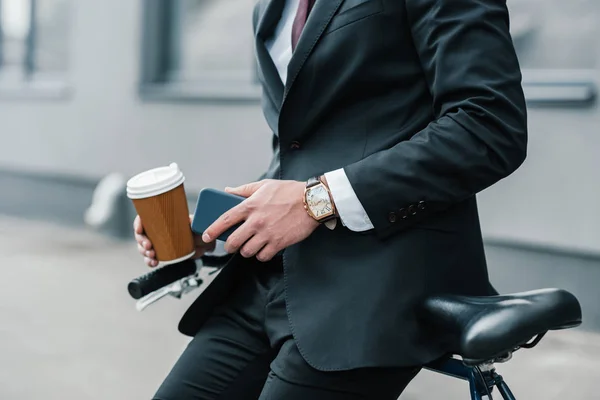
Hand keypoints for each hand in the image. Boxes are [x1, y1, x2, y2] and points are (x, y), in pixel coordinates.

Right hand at [133, 215, 215, 266]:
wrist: (203, 243)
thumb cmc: (197, 230)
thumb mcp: (196, 225)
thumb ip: (193, 224)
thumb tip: (190, 223)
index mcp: (162, 219)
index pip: (145, 217)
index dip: (138, 223)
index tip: (139, 230)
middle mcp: (157, 229)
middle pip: (141, 233)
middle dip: (141, 241)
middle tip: (149, 246)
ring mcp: (158, 242)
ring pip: (143, 246)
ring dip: (144, 252)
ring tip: (152, 255)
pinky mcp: (160, 253)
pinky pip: (150, 258)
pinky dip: (149, 261)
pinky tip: (153, 262)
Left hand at [202, 179, 319, 261]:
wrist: (312, 202)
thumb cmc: (289, 192)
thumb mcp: (264, 185)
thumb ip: (244, 190)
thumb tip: (228, 190)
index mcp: (250, 206)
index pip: (224, 220)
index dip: (212, 230)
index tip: (206, 236)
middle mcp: (256, 221)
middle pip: (233, 242)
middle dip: (230, 246)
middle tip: (232, 245)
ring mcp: (267, 234)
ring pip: (247, 251)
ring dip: (246, 251)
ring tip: (250, 246)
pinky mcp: (279, 243)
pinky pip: (263, 256)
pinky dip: (261, 255)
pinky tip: (264, 249)